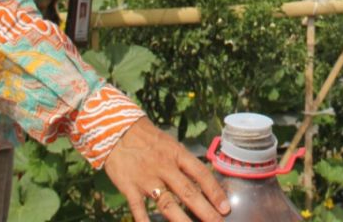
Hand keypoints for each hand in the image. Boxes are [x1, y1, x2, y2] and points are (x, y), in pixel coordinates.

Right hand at [104, 116, 229, 221]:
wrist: (116, 130)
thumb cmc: (148, 139)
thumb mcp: (170, 144)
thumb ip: (184, 162)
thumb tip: (203, 180)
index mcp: (177, 154)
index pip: (201, 174)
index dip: (215, 192)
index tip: (225, 207)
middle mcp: (164, 167)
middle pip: (188, 192)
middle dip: (205, 210)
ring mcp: (147, 178)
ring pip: (167, 203)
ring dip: (182, 220)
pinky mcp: (129, 187)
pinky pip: (138, 208)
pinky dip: (144, 221)